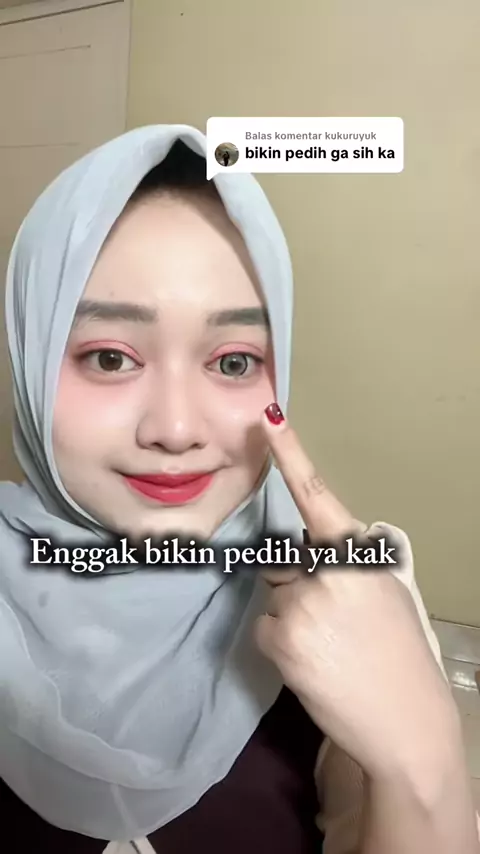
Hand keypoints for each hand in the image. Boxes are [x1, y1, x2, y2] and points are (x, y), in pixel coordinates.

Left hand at [255, 405, 458, 780]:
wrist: (405, 722)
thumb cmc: (402, 652)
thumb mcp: (393, 591)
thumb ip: (362, 557)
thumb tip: (338, 535)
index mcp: (358, 554)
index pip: (318, 495)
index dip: (291, 454)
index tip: (268, 418)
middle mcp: (326, 571)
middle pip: (284, 562)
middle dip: (296, 584)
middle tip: (336, 624)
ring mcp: (300, 605)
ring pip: (274, 598)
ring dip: (290, 617)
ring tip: (330, 647)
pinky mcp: (279, 639)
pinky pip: (265, 627)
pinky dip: (281, 643)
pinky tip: (313, 662)